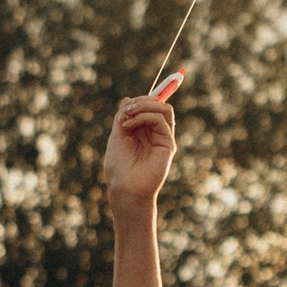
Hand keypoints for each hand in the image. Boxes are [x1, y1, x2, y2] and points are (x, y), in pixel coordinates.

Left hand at [103, 93, 177, 211]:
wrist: (124, 188)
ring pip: (164, 108)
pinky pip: (161, 120)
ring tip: (128, 115)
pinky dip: (144, 116)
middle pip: (159, 104)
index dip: (141, 99)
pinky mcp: (168, 144)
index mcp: (144, 131)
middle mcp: (156, 133)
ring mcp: (163, 138)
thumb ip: (123, 116)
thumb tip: (127, 98)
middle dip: (142, 100)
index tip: (126, 105)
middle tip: (126, 110)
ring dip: (145, 105)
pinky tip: (129, 126)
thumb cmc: (119, 167)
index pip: (150, 107)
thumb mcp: (117, 135)